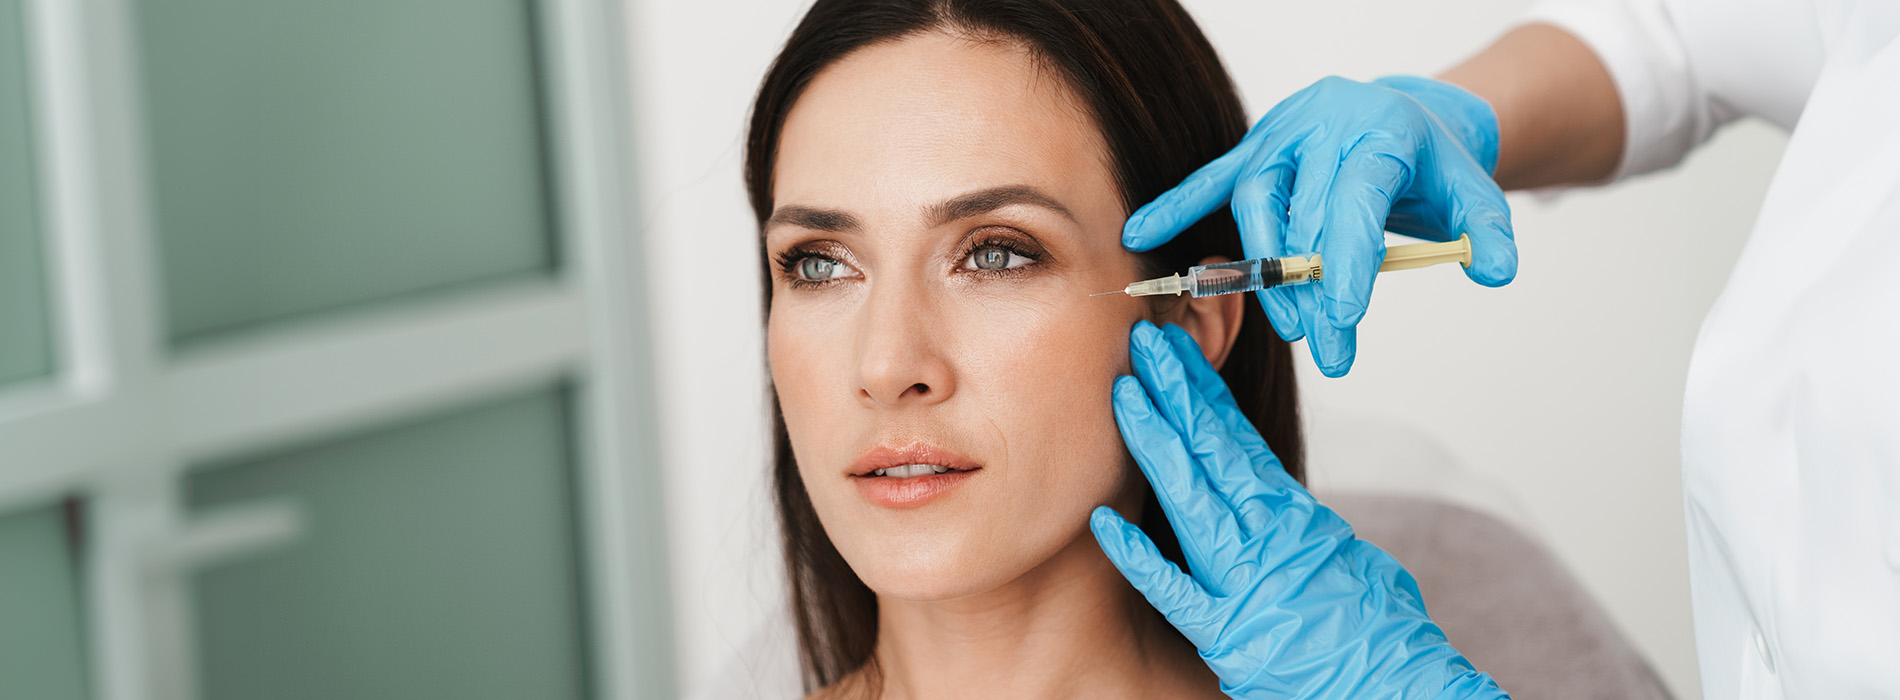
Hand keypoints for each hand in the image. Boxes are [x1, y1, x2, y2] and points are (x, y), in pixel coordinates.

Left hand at [1090, 321, 1505, 698]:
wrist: (1397, 685)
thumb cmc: (1379, 632)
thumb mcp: (1348, 560)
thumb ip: (1304, 529)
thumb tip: (1283, 507)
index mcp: (1294, 516)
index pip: (1238, 439)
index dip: (1203, 390)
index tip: (1177, 350)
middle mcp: (1266, 535)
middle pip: (1210, 450)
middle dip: (1173, 392)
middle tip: (1141, 339)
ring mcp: (1243, 581)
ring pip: (1191, 496)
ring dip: (1155, 441)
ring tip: (1124, 392)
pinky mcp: (1225, 633)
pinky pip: (1172, 590)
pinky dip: (1138, 555)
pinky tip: (1103, 522)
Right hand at [1123, 76, 1517, 376]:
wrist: (1404, 117)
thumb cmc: (1431, 164)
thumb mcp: (1472, 192)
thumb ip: (1489, 230)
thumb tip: (1496, 271)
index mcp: (1381, 131)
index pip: (1356, 199)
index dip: (1346, 259)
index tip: (1342, 317)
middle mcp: (1326, 125)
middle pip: (1305, 211)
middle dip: (1313, 287)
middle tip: (1327, 345)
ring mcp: (1283, 133)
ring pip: (1257, 199)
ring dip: (1266, 268)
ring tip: (1291, 325)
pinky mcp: (1254, 148)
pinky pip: (1211, 178)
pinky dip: (1176, 205)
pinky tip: (1143, 231)